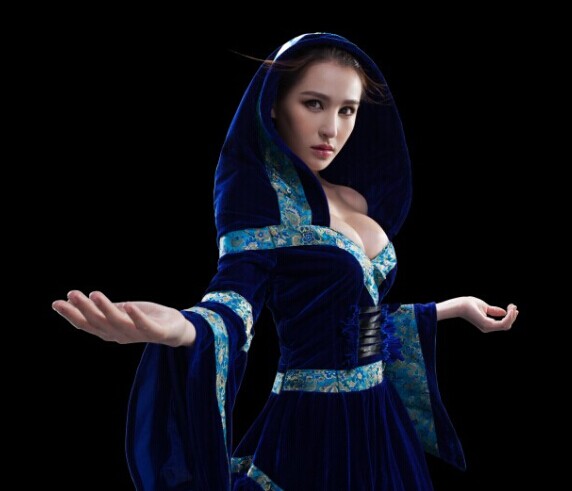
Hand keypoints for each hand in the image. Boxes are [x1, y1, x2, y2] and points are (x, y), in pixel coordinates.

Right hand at [52, 290, 195, 346]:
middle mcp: (120, 335)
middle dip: (84, 309)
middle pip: (98, 323)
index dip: (71, 315)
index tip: (56, 302)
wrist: (175, 328)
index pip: (86, 324)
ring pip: (118, 323)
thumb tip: (81, 300)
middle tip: (72, 294)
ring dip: (106, 309)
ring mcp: (138, 335)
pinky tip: (128, 305)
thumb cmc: (144, 318)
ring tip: (95, 293)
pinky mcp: (157, 332)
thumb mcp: (121, 312)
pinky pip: (145, 326)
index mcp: (109, 330)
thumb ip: (104, 309)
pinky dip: (136, 317)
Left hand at [460, 296, 518, 332]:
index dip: (511, 317)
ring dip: (512, 316)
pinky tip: (510, 310)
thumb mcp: (485, 307)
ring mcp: (487, 327)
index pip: (503, 324)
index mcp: (487, 324)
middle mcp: (488, 328)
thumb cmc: (469, 305)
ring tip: (513, 306)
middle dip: (513, 316)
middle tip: (514, 306)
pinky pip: (502, 323)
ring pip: (506, 325)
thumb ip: (494, 311)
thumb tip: (504, 312)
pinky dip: (508, 317)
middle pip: (506, 326)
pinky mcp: (486, 324)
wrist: (459, 304)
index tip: (513, 307)